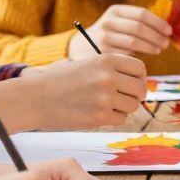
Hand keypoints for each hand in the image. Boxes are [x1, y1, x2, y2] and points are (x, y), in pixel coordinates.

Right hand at [18, 53, 145, 128]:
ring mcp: (105, 97)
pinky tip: (97, 113)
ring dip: (123, 108)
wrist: (35, 98)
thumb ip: (114, 71)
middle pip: (141, 89)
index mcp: (106, 59)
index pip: (140, 69)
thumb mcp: (89, 65)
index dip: (139, 78)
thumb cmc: (63, 82)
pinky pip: (121, 119)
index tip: (131, 84)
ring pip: (132, 106)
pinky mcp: (99, 116)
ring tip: (105, 105)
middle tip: (123, 99)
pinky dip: (113, 119)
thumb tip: (143, 84)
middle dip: (135, 96)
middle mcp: (108, 76)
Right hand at [70, 4, 170, 58]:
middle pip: (139, 28)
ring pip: (134, 42)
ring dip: (151, 46)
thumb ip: (138, 24)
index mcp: (115, 11)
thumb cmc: (108, 36)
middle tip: (166, 43)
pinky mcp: (103, 52)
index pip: (141, 14)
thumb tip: (165, 31)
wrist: (80, 48)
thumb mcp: (118, 23)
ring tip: (159, 49)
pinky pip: (126, 54)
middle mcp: (108, 22)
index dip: (158, 22)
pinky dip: (138, 56)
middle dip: (156, 36)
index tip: (169, 31)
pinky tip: (144, 58)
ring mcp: (104, 37)